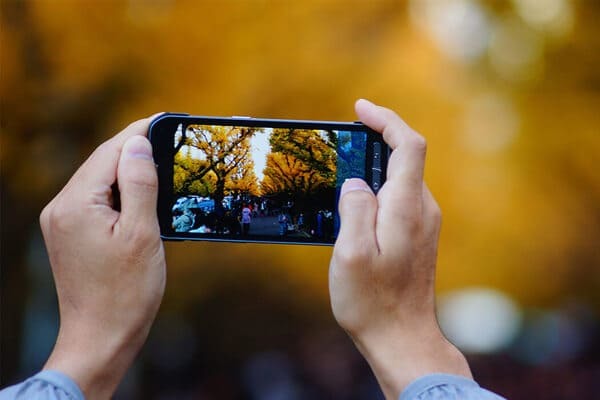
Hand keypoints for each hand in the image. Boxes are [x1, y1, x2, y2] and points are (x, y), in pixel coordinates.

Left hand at [40, 116, 165, 398]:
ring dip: (129, 173)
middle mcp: (61, 208)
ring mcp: (62, 222)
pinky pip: (97, 200)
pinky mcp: (70, 234)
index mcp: (76, 204)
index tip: (167, 119)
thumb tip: (138, 143)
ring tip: (162, 168)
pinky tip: (143, 197)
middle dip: (136, 151)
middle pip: (102, 163)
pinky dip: (121, 194)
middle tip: (171, 141)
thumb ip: (139, 184)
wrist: (101, 337)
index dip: (140, 133)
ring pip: (100, 181)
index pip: (110, 152)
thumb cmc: (125, 293)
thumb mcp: (142, 234)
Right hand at [330, 100, 470, 398]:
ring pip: (402, 179)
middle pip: (407, 157)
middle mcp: (422, 210)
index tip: (361, 108)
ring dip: (376, 166)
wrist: (403, 338)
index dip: (386, 120)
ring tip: (343, 173)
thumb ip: (355, 209)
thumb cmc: (373, 302)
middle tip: (343, 140)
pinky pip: (401, 198)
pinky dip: (380, 188)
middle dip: (377, 139)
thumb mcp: (350, 254)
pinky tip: (357, 203)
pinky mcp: (419, 236)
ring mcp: (424, 224)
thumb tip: (355, 183)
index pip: (407, 146)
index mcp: (406, 208)